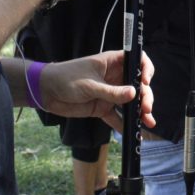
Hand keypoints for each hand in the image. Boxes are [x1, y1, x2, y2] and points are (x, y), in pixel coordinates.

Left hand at [40, 51, 154, 130]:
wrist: (46, 92)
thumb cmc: (66, 79)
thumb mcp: (90, 85)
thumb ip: (112, 92)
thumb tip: (134, 94)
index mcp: (113, 63)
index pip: (137, 61)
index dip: (145, 69)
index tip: (146, 81)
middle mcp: (115, 77)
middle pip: (137, 85)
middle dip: (145, 96)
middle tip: (146, 109)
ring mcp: (110, 93)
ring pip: (130, 102)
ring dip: (140, 112)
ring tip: (148, 123)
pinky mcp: (103, 108)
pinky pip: (117, 117)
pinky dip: (125, 124)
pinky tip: (134, 133)